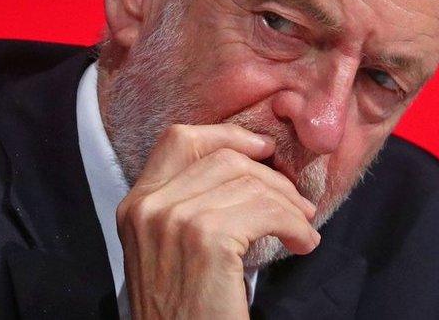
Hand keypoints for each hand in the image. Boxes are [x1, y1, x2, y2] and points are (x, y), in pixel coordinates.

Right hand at [117, 124, 320, 319]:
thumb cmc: (186, 307)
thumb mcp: (171, 246)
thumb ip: (190, 203)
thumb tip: (250, 164)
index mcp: (136, 203)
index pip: (179, 139)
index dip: (229, 135)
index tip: (264, 150)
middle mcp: (149, 206)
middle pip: (225, 158)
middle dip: (272, 178)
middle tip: (298, 204)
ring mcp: (175, 220)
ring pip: (252, 183)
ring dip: (290, 205)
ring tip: (302, 227)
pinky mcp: (208, 240)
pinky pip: (267, 211)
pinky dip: (295, 225)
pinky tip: (302, 243)